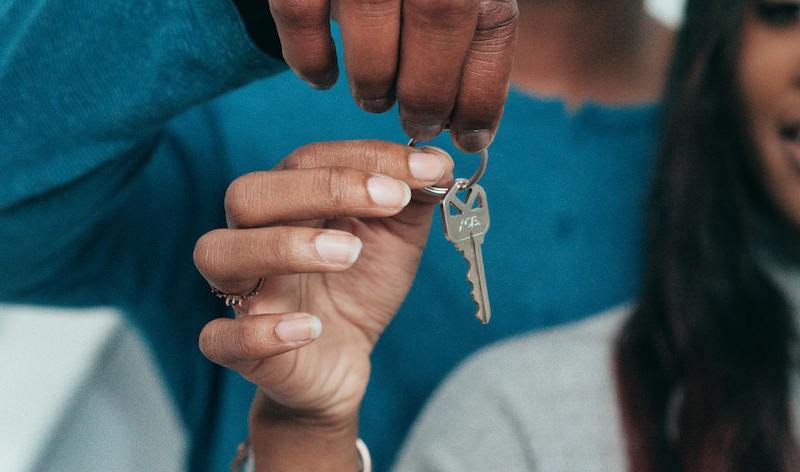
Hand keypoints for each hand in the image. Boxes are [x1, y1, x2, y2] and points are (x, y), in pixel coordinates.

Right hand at [194, 141, 451, 426]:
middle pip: (249, 194)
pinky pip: (221, 338)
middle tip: (389, 200)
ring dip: (285, 247)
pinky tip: (311, 328)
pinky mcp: (240, 349)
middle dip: (321, 189)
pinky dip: (262, 332)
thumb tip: (437, 159)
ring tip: (349, 254)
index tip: (426, 171)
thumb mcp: (396, 235)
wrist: (345, 358)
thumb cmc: (361, 284)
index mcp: (288, 201)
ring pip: (219, 253)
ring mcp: (241, 293)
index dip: (365, 159)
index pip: (307, 160)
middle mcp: (252, 237)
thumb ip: (412, 196)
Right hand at [267, 0, 518, 151]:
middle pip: (440, 19)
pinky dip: (310, 57)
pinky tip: (322, 76)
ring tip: (374, 98)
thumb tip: (470, 130)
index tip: (470, 138)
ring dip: (374, 83)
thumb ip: (469, 28)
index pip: (493, 21)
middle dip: (429, 94)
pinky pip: (299, 12)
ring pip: (372, 22)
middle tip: (417, 124)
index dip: (482, 95)